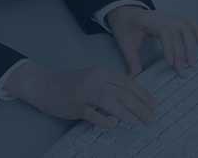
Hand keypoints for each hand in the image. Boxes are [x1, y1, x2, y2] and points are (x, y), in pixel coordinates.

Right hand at [4, 62, 155, 128]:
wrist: (43, 84)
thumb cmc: (70, 83)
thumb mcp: (93, 78)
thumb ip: (109, 85)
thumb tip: (130, 98)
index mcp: (102, 72)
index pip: (128, 83)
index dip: (143, 94)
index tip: (154, 104)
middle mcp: (96, 80)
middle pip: (124, 93)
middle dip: (141, 106)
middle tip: (152, 117)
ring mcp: (86, 93)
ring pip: (113, 103)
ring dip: (129, 114)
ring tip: (141, 122)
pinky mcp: (76, 106)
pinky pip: (94, 115)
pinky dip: (105, 120)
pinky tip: (115, 125)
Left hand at [107, 6, 197, 75]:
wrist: (125, 12)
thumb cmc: (126, 27)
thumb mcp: (125, 43)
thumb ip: (131, 59)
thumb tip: (135, 77)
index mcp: (149, 21)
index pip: (165, 32)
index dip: (170, 47)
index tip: (171, 63)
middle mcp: (163, 17)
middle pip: (179, 30)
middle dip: (183, 50)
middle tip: (183, 69)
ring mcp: (170, 17)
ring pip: (187, 27)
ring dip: (192, 44)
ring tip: (192, 62)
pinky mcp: (174, 20)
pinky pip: (190, 22)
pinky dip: (197, 32)